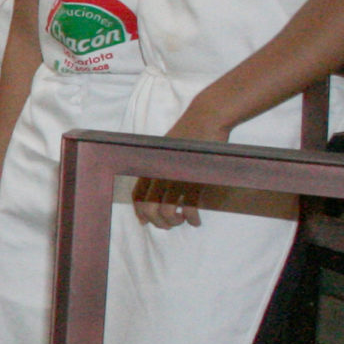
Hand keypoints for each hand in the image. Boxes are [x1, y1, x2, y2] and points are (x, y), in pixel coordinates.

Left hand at [132, 103, 232, 228]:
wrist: (206, 118)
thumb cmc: (188, 133)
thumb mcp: (166, 149)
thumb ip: (159, 165)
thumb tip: (157, 184)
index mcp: (150, 164)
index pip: (137, 195)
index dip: (139, 212)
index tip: (145, 222)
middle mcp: (159, 172)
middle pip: (149, 207)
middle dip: (157, 221)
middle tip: (168, 225)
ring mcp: (176, 176)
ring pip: (167, 210)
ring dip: (173, 221)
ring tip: (181, 221)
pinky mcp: (194, 178)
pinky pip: (189, 206)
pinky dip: (191, 218)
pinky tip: (196, 221)